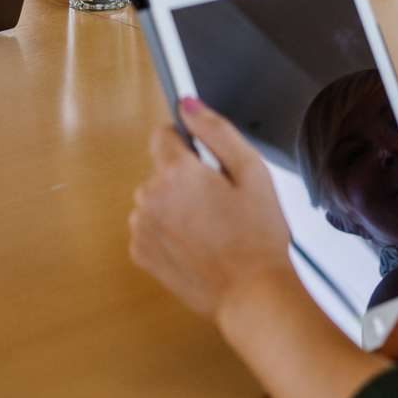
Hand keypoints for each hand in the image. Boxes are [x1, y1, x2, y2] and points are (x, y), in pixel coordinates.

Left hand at [129, 97, 294, 318]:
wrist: (250, 294)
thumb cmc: (257, 235)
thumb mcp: (251, 171)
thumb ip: (216, 130)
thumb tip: (187, 103)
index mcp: (176, 172)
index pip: (163, 134)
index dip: (188, 144)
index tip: (206, 161)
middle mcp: (150, 196)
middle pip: (160, 169)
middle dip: (185, 178)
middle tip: (220, 201)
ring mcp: (141, 227)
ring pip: (155, 198)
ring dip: (175, 205)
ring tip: (212, 227)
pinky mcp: (140, 253)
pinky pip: (150, 226)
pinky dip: (168, 231)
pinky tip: (197, 244)